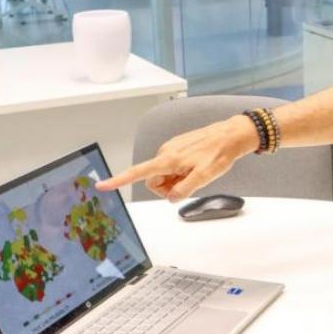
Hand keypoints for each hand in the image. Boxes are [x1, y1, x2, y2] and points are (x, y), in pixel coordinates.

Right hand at [94, 116, 258, 201]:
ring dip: (175, 180)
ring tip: (194, 173)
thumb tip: (171, 198)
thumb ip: (184, 189)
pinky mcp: (177, 148)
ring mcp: (170, 149)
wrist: (230, 135)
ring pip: (164, 174)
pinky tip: (195, 167)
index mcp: (168, 159)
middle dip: (167, 188)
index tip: (102, 184)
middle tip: (188, 185)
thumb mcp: (204, 177)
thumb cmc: (219, 154)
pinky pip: (171, 167)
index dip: (119, 180)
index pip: (138, 173)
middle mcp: (165, 152)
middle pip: (153, 180)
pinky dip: (180, 172)